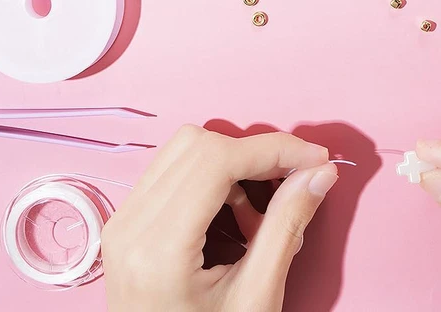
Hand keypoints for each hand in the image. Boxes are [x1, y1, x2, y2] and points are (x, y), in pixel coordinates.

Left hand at [102, 124, 336, 311]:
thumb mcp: (256, 298)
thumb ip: (286, 227)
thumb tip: (319, 173)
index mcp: (158, 248)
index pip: (216, 161)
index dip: (272, 149)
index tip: (316, 158)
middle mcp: (129, 225)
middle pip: (199, 145)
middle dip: (254, 154)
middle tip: (294, 181)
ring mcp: (121, 222)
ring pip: (183, 149)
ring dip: (232, 163)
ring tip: (259, 210)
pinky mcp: (124, 222)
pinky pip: (171, 171)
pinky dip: (210, 176)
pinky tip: (232, 212)